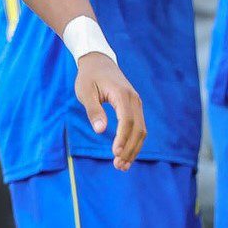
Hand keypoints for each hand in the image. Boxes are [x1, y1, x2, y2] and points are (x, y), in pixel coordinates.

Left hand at [73, 52, 146, 170]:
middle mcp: (134, 99)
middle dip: (130, 149)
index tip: (115, 154)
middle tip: (118, 166)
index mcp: (122, 94)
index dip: (123, 138)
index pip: (127, 120)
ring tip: (122, 165)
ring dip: (134, 148)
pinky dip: (134, 141)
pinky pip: (139, 126)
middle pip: (138, 128)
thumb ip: (93, 111)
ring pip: (141, 129)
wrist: (98, 61)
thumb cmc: (89, 77)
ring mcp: (136, 102)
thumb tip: (100, 130)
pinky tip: (126, 153)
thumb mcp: (85, 92)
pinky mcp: (135, 107)